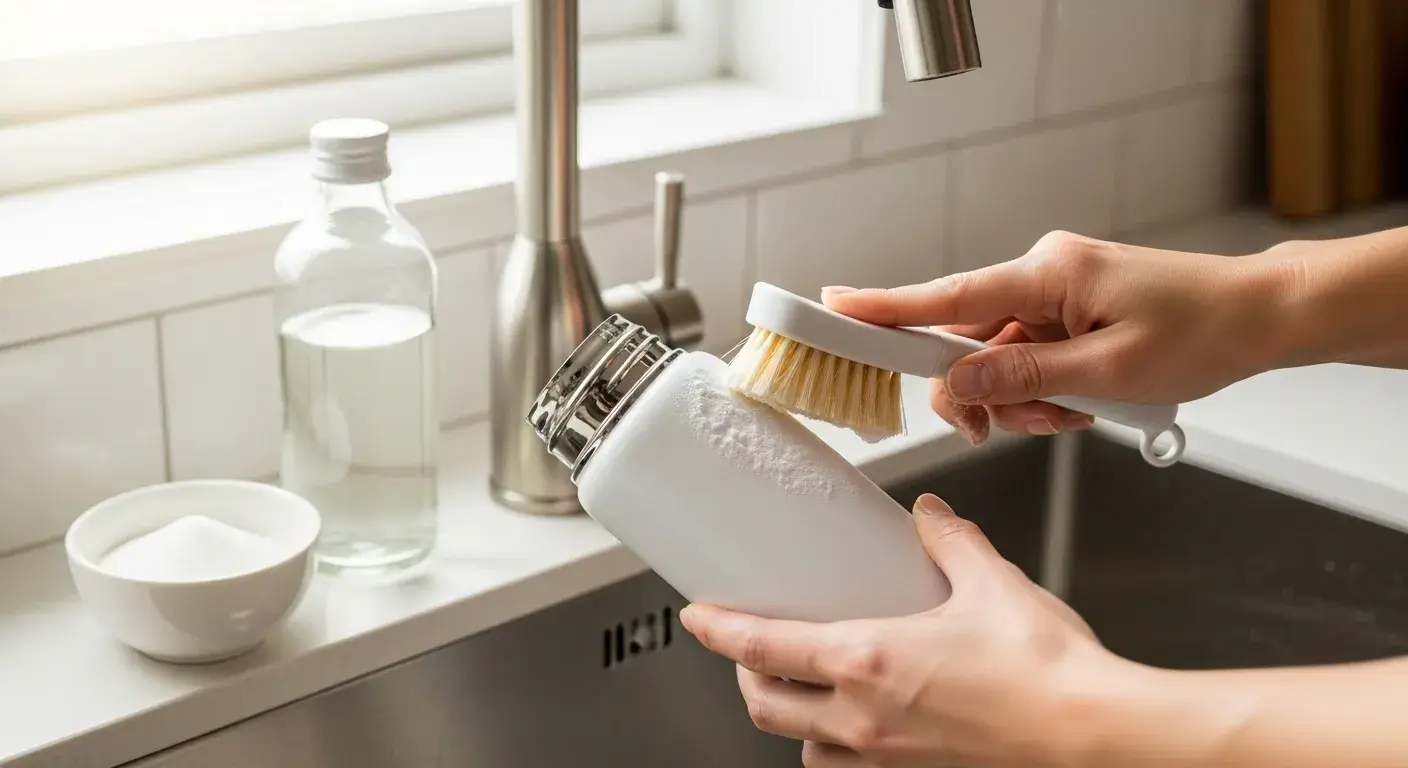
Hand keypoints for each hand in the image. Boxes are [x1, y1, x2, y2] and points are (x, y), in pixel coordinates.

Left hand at [679, 494, 1128, 767]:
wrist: (1096, 736)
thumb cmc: (1046, 671)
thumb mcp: (991, 581)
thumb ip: (950, 542)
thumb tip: (930, 518)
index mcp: (868, 660)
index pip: (763, 646)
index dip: (719, 630)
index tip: (697, 616)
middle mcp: (865, 717)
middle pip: (766, 705)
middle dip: (744, 677)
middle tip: (748, 651)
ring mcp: (889, 757)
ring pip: (805, 747)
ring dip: (791, 719)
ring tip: (802, 691)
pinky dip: (837, 752)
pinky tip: (858, 728)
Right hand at [822, 231, 1277, 444]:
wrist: (1263, 317)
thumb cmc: (1203, 331)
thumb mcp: (1110, 371)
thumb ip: (1023, 377)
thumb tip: (958, 383)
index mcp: (1046, 273)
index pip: (947, 297)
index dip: (885, 308)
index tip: (832, 308)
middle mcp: (1041, 275)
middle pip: (968, 342)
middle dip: (983, 392)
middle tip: (1005, 427)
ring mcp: (1055, 295)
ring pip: (999, 361)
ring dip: (1024, 399)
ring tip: (1077, 412)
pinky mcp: (1068, 313)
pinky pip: (1029, 359)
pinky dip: (1046, 391)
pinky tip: (1083, 403)